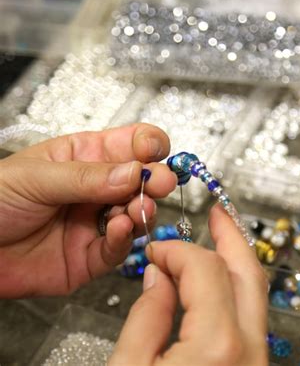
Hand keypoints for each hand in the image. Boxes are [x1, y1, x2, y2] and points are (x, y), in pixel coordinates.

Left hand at [0, 124, 176, 297]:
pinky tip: (119, 229)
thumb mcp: (36, 177)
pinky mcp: (91, 256)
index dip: (148, 144)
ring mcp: (96, 222)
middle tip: (160, 183)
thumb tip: (135, 171)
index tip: (155, 151)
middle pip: (141, 180)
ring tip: (137, 208)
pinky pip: (117, 248)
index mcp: (85, 157)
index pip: (129, 144)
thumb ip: (87, 177)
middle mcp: (97, 189)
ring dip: (142, 210)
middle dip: (155, 179)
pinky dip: (123, 239)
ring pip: (135, 214)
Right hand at [110, 205, 268, 365]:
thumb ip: (146, 316)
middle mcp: (249, 349)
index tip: (156, 251)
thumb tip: (159, 276)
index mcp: (218, 345)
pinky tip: (217, 280)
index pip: (205, 268)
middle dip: (232, 236)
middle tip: (219, 214)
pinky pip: (250, 316)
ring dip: (236, 260)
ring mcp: (257, 359)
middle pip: (248, 273)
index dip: (178, 250)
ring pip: (255, 293)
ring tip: (222, 236)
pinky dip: (234, 289)